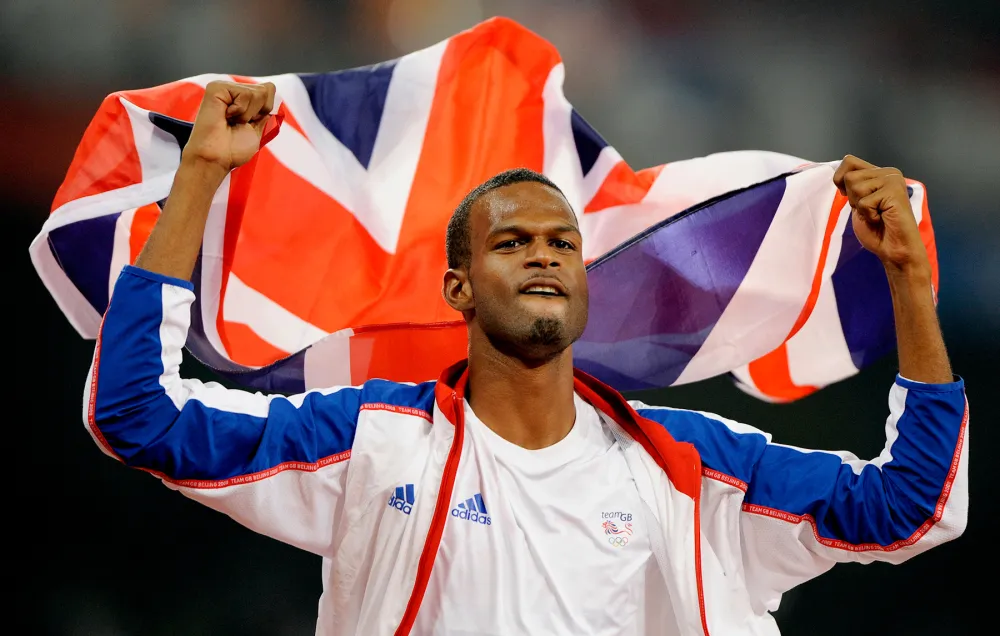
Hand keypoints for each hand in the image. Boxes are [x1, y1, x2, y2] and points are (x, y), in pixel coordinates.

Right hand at [182, 80, 275, 173]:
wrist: (217, 158)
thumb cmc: (234, 148)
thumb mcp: (259, 127)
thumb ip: (265, 109)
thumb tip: (271, 89)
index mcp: (243, 99)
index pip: (269, 90)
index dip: (266, 110)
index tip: (250, 124)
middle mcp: (234, 91)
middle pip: (267, 89)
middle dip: (259, 112)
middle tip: (239, 124)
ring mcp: (225, 88)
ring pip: (258, 92)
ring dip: (248, 114)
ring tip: (231, 121)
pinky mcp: (217, 88)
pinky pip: (245, 94)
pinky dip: (240, 111)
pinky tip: (226, 116)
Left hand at [833, 155, 928, 273]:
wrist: (894, 249)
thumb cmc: (876, 230)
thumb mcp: (857, 203)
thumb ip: (852, 186)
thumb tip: (839, 175)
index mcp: (879, 173)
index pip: (848, 161)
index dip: (841, 180)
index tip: (852, 198)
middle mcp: (888, 172)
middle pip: (849, 177)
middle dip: (853, 199)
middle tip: (870, 210)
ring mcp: (893, 180)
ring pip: (855, 187)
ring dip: (861, 207)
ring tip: (877, 214)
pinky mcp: (895, 191)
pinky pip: (864, 202)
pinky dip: (868, 215)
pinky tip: (882, 218)